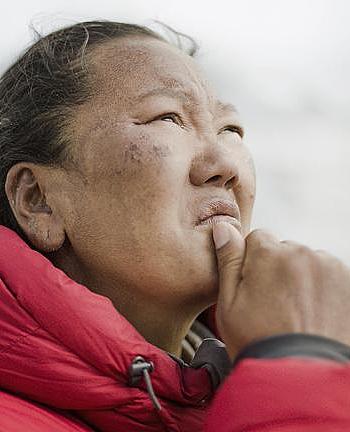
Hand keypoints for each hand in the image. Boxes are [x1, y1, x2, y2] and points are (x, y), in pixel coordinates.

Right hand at [213, 223, 349, 358]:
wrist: (301, 375)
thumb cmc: (258, 340)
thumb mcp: (229, 302)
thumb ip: (228, 260)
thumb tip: (223, 227)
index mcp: (268, 254)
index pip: (257, 239)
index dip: (251, 262)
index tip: (253, 286)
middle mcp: (300, 252)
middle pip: (283, 249)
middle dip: (276, 267)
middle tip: (273, 303)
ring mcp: (327, 266)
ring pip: (305, 261)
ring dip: (299, 276)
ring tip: (294, 310)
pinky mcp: (347, 280)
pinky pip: (326, 273)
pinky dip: (319, 286)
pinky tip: (311, 311)